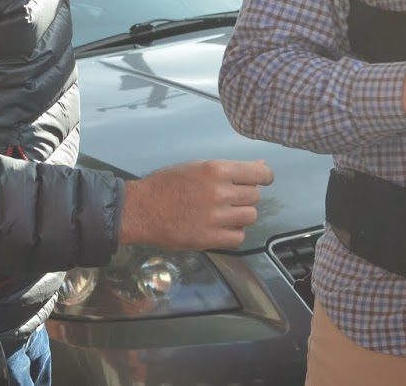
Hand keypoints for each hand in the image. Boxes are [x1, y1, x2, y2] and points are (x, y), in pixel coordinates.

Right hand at [120, 159, 274, 249]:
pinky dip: (234, 233)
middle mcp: (219, 193)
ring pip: (250, 216)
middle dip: (246, 196)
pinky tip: (222, 227)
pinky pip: (239, 237)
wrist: (141, 209)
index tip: (263, 180)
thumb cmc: (167, 184)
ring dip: (241, 215)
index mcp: (216, 170)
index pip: (259, 174)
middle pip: (255, 196)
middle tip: (229, 198)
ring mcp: (215, 217)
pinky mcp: (209, 239)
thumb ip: (230, 169)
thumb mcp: (197, 166)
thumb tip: (260, 166)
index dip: (265, 177)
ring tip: (224, 213)